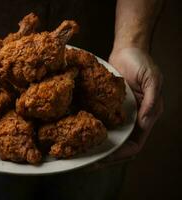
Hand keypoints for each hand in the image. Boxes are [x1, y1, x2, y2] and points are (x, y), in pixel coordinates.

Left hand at [90, 47, 163, 169]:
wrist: (127, 49)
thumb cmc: (141, 62)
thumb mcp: (151, 79)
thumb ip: (151, 100)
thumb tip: (144, 121)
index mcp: (145, 116)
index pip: (135, 144)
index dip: (121, 154)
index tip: (105, 159)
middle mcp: (132, 119)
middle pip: (119, 145)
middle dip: (105, 156)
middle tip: (87, 163)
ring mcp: (118, 114)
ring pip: (108, 137)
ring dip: (96, 147)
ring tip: (80, 153)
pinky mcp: (107, 107)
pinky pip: (100, 122)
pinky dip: (91, 131)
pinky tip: (78, 134)